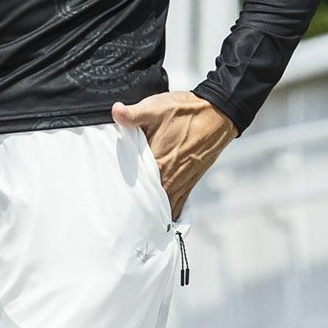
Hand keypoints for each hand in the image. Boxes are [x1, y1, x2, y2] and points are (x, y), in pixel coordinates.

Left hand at [111, 92, 237, 220]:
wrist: (217, 115)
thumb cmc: (186, 111)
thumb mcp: (156, 108)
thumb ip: (132, 114)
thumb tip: (115, 111)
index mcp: (157, 162)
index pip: (131, 184)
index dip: (119, 189)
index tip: (110, 192)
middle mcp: (169, 178)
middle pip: (145, 200)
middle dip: (132, 205)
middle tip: (119, 211)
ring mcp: (180, 183)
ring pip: (161, 207)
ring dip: (149, 211)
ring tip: (134, 218)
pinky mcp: (190, 184)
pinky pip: (177, 206)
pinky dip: (167, 213)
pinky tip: (158, 219)